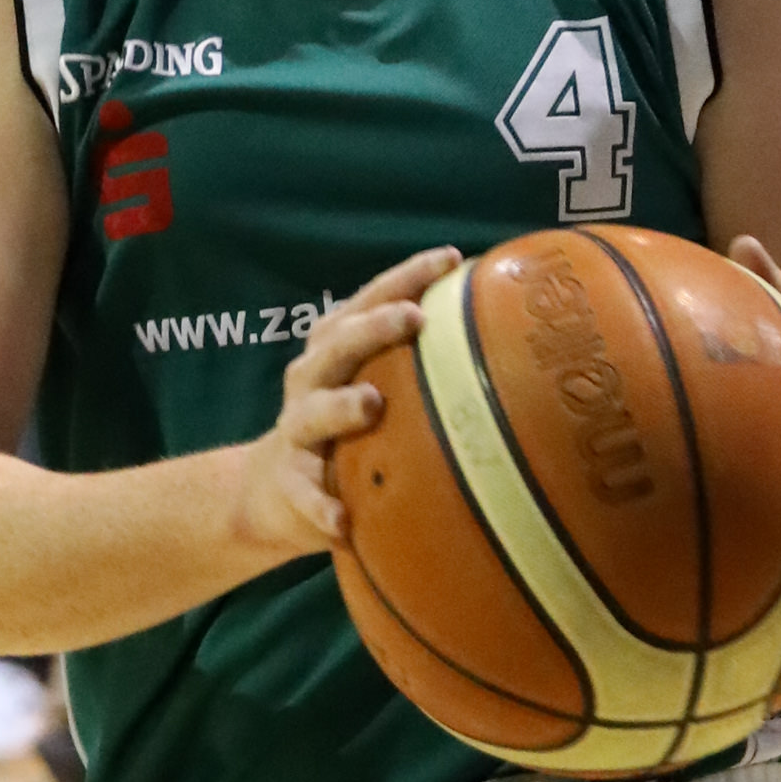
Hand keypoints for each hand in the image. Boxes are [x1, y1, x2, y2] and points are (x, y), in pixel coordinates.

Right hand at [229, 248, 460, 560]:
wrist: (272, 492)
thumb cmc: (345, 430)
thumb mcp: (373, 387)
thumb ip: (418, 367)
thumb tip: (509, 343)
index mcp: (335, 349)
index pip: (369, 301)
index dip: (406, 276)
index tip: (451, 259)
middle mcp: (312, 381)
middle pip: (338, 343)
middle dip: (374, 327)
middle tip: (414, 317)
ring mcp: (297, 432)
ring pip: (314, 413)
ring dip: (341, 406)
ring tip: (371, 403)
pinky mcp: (289, 484)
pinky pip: (305, 495)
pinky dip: (322, 508)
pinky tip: (343, 522)